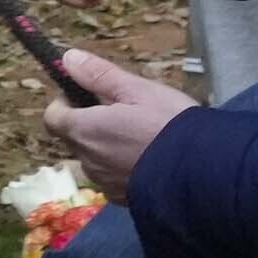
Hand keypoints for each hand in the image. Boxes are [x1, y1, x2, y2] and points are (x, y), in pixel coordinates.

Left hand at [43, 44, 201, 188]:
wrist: (204, 172)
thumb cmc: (169, 124)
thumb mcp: (138, 90)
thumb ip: (99, 75)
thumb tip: (67, 58)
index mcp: (84, 131)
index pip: (52, 117)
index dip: (65, 103)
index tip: (88, 95)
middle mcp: (86, 160)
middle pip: (73, 137)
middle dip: (89, 122)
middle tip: (124, 111)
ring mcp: (103, 183)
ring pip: (94, 158)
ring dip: (106, 146)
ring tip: (141, 135)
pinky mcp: (122, 199)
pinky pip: (112, 178)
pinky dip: (121, 167)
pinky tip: (149, 159)